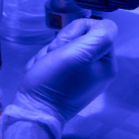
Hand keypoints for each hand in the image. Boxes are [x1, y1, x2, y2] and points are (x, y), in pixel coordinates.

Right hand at [7, 18, 117, 137]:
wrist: (32, 112)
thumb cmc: (54, 83)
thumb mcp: (81, 54)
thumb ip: (101, 35)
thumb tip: (105, 25)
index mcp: (106, 65)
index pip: (95, 28)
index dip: (76, 32)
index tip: (65, 48)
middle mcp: (96, 70)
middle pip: (77, 37)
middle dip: (59, 45)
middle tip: (53, 60)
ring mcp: (79, 76)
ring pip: (61, 47)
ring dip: (48, 54)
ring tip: (45, 68)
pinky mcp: (63, 81)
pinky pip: (52, 60)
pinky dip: (43, 63)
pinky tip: (39, 74)